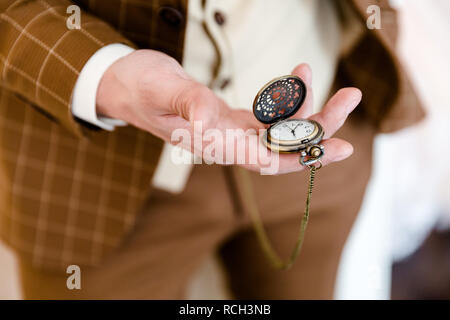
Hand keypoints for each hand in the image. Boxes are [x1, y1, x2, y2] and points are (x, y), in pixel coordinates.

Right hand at [96, 49, 360, 173]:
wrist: (124, 82)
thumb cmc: (138, 86)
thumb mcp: (162, 91)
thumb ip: (189, 106)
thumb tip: (209, 128)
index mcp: (212, 143)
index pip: (266, 158)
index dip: (304, 156)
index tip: (340, 146)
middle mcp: (226, 142)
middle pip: (283, 146)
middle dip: (320, 127)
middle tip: (351, 97)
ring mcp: (230, 131)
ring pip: (279, 129)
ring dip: (309, 108)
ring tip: (325, 79)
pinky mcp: (231, 117)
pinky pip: (268, 113)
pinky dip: (287, 97)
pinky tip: (299, 72)